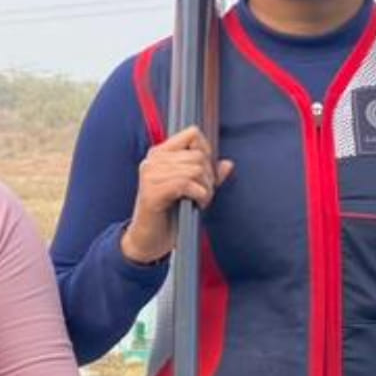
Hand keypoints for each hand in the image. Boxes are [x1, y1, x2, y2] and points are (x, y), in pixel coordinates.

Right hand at [120, 125, 233, 264]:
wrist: (148, 241)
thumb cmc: (168, 215)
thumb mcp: (192, 191)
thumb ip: (208, 175)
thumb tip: (227, 164)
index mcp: (160, 154)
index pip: (192, 134)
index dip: (206, 152)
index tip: (206, 173)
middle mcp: (152, 161)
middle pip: (198, 155)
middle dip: (209, 176)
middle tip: (204, 193)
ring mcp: (150, 175)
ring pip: (195, 169)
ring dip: (205, 188)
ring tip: (200, 200)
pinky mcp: (152, 192)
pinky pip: (186, 184)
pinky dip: (199, 195)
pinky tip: (196, 204)